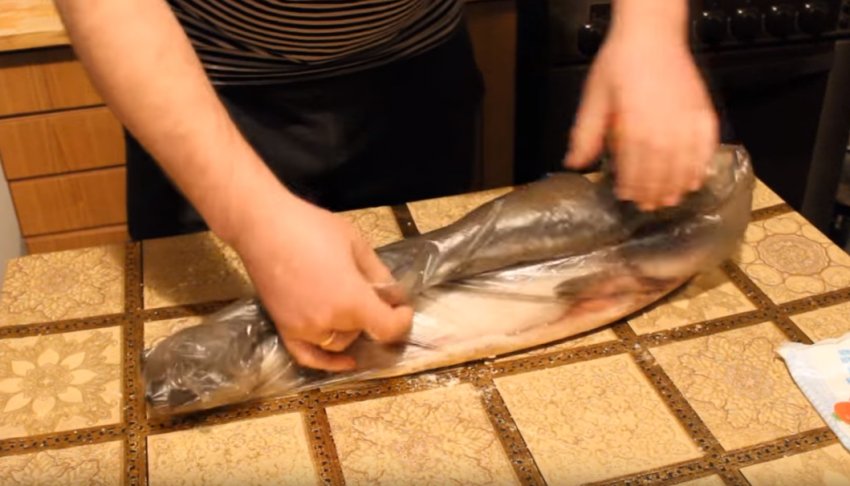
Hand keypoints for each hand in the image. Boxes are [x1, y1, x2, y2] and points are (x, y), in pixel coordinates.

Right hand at [228, 186, 413, 371]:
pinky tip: (345, 361)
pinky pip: (308, 356)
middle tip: (373, 294)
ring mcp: (303, 328)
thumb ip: (379, 275)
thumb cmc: (311, 228)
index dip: (402, 320)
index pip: (387, 327)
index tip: (403, 308)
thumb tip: (395, 295)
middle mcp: (328, 321)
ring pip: (338, 343)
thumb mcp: (356, 244)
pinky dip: (327, 362)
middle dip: (372, 315)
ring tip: (349, 305)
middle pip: (362, 332)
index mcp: (351, 301)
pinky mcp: (284, 328)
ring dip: (350, 330)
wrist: (262, 226)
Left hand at [564, 29, 718, 210]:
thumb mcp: (594, 98)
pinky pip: (707, 145)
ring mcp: (687, 119)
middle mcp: (664, 126)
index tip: (625, 196)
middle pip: (661, 169)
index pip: (634, 166)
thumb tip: (573, 164)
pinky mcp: (703, 111)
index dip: (631, 185)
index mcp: (635, 125)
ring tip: (669, 200)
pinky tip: (696, 179)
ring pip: (685, 163)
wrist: (650, 34)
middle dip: (653, 191)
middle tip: (647, 207)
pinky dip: (702, 164)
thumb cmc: (619, 64)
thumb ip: (586, 133)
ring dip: (677, 185)